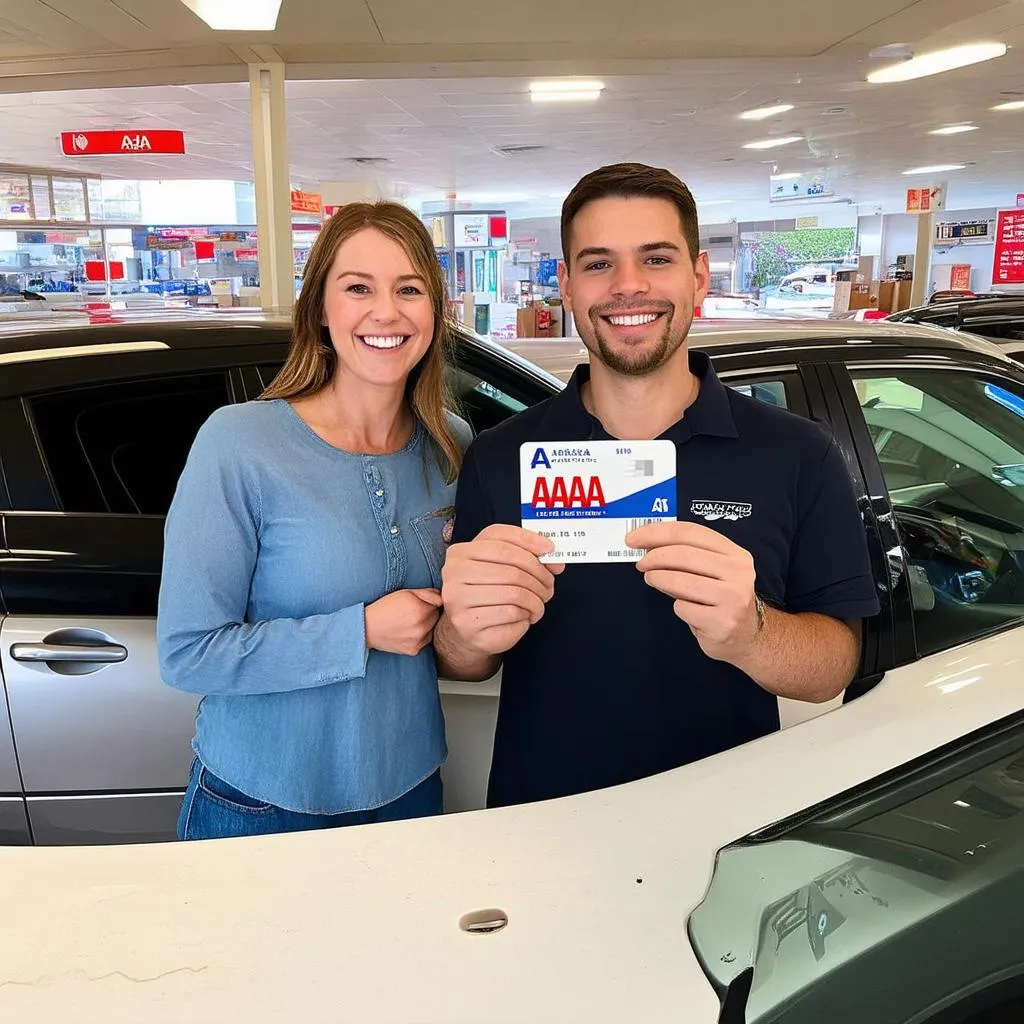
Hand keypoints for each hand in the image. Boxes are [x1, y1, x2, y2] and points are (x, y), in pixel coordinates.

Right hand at [365, 588, 443, 656]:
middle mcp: (421, 626)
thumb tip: (443, 598)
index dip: (428, 602)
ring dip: (426, 626)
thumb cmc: (385, 607)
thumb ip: (428, 593)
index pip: (439, 604)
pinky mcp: (414, 650)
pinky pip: (425, 641)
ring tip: (409, 622)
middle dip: (429, 614)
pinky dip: (420, 637)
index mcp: (420, 609)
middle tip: (412, 613)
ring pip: (432, 630)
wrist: (367, 628)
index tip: (419, 603)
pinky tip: (407, 632)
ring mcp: (418, 640)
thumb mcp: (406, 593)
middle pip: (436, 617)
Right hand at [441, 524, 564, 655]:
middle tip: (548, 587)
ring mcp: (458, 599)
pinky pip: (510, 614)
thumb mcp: (502, 567)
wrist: (468, 629)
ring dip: (536, 600)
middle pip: (512, 568)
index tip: (550, 550)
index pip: (501, 538)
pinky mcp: (467, 623)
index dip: (529, 542)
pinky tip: (525, 616)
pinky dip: (525, 615)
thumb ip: (527, 556)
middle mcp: (454, 572)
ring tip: (538, 604)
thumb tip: (554, 560)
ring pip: (514, 593)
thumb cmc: (488, 593)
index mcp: (461, 551)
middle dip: (539, 578)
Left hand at [626, 521, 758, 662]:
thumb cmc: (720, 600)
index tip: (634, 538)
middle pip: (683, 554)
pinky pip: (683, 607)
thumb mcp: (712, 572)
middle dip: (654, 557)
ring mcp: (733, 598)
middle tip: (641, 563)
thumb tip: (647, 544)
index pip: (690, 532)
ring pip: (680, 580)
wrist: (746, 637)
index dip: (657, 532)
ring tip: (652, 579)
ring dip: (658, 579)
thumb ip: (687, 555)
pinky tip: (684, 608)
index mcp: (736, 554)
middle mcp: (739, 573)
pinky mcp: (723, 622)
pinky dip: (676, 606)